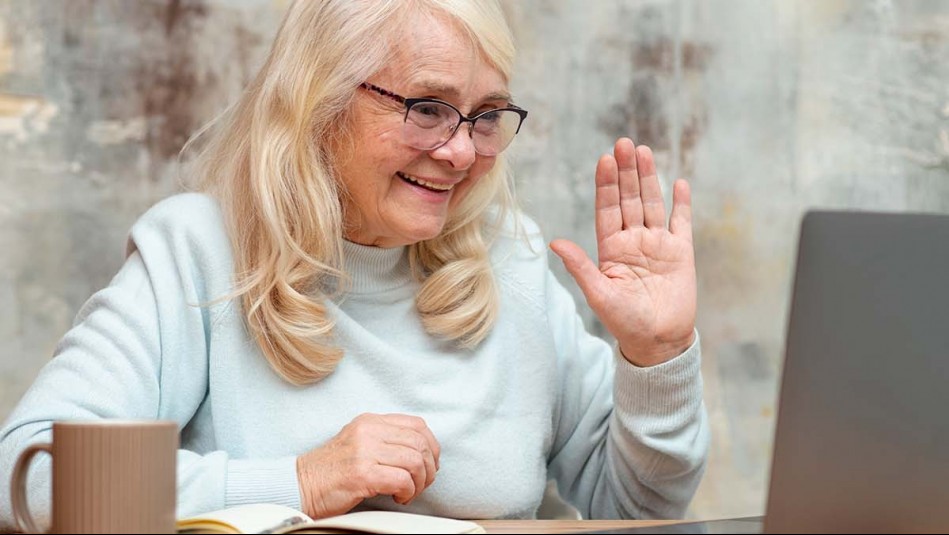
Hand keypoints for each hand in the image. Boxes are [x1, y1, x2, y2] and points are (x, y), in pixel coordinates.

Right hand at [296, 413, 440, 517]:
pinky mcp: (361, 473)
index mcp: (371, 421)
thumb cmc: (332, 470)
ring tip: (408, 492)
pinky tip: (398, 498)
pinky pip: (402, 480)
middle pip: (420, 443)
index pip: (417, 425)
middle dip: (428, 468)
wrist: (301, 485)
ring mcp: (364, 451)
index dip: (431, 446)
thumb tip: (423, 452)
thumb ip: (387, 440)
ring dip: (419, 483)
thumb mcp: (360, 443)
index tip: (429, 464)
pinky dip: (408, 492)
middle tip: (421, 483)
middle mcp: (368, 431)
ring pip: (415, 462)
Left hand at [550, 138, 695, 366]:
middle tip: (623, 143)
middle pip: (628, 199)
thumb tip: (554, 242)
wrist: (658, 341)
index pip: (607, 209)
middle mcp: (633, 241)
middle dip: (625, 171)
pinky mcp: (680, 252)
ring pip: (651, 203)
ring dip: (648, 178)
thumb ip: (580, 266)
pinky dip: (680, 204)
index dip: (606, 185)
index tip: (604, 160)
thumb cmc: (624, 321)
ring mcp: (657, 244)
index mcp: (611, 248)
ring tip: (643, 151)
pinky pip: (680, 222)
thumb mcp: (599, 294)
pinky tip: (678, 183)